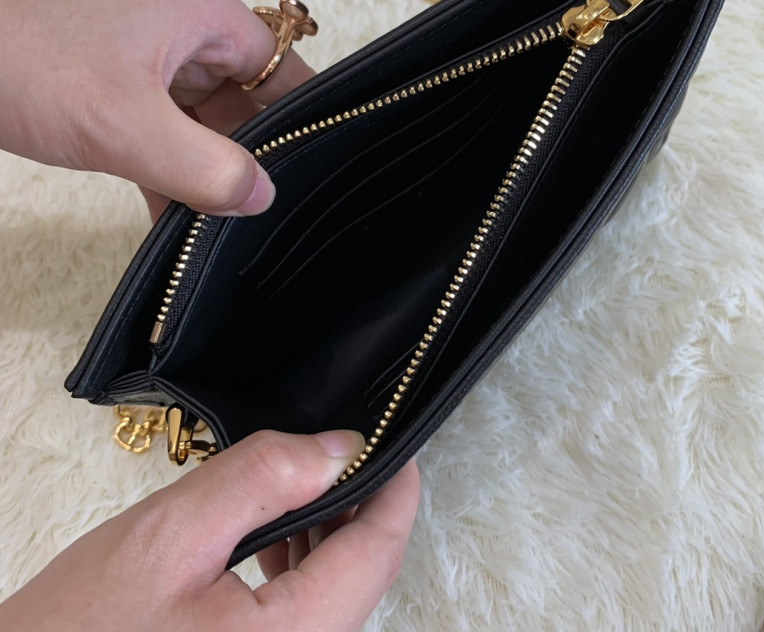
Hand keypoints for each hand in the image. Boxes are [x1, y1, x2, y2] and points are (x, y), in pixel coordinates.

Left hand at [0, 0, 313, 218]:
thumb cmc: (21, 60)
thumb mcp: (126, 126)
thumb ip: (205, 168)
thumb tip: (261, 197)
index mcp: (204, 13)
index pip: (282, 72)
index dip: (297, 126)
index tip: (304, 178)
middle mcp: (187, 28)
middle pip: (246, 102)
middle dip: (246, 158)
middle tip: (253, 212)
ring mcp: (153, 55)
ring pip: (205, 123)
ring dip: (205, 171)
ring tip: (215, 224)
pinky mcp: (123, 82)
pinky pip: (168, 131)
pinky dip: (171, 171)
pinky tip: (172, 218)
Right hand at [0, 430, 419, 630]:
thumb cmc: (79, 630)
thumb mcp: (173, 534)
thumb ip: (263, 477)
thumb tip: (341, 446)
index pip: (378, 552)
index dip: (394, 486)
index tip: (393, 441)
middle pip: (363, 571)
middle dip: (356, 503)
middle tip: (333, 450)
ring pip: (336, 591)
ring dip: (326, 533)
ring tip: (296, 488)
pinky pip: (307, 613)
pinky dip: (301, 566)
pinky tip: (272, 537)